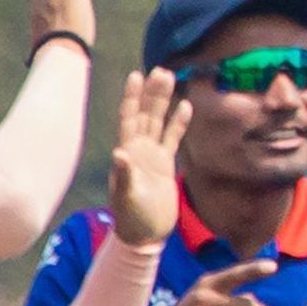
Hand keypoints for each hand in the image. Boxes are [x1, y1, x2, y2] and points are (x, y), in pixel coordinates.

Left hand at [107, 69, 190, 245]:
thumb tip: (120, 153)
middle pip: (146, 114)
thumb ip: (125, 175)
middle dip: (152, 93)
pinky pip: (172, 139)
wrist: (145, 234)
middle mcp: (138, 149)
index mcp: (127, 152)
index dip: (132, 97)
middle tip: (162, 71)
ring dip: (164, 101)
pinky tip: (186, 106)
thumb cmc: (131, 218)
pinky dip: (178, 123)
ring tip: (171, 78)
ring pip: (159, 122)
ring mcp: (152, 156)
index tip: (136, 75)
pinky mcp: (165, 165)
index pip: (129, 118)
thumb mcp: (126, 197)